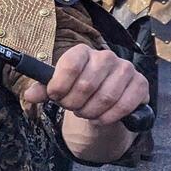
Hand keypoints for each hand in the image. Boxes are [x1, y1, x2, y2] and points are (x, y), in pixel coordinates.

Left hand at [23, 44, 148, 124]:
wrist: (102, 97)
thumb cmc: (76, 88)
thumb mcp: (57, 87)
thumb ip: (43, 90)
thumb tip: (29, 95)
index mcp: (82, 52)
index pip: (69, 65)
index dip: (59, 86)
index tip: (55, 97)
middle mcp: (105, 56)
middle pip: (86, 86)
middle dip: (74, 104)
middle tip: (71, 108)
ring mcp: (125, 69)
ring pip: (105, 98)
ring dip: (90, 112)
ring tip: (85, 112)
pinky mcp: (141, 84)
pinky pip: (124, 106)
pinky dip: (109, 117)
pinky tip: (100, 118)